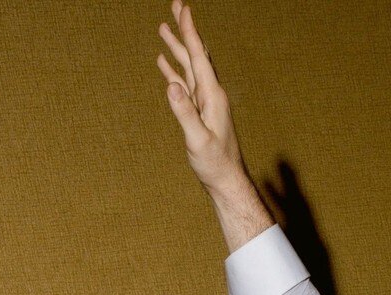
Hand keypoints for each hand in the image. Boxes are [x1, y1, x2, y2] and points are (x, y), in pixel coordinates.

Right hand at [157, 3, 271, 247]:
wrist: (226, 180)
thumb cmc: (214, 163)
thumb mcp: (198, 139)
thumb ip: (184, 113)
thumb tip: (171, 85)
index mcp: (212, 95)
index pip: (198, 56)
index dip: (189, 31)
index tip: (183, 9)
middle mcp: (210, 93)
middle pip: (195, 54)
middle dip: (185, 30)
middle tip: (176, 6)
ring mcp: (205, 102)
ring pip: (189, 66)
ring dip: (177, 47)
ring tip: (163, 28)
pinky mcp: (200, 111)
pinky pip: (185, 84)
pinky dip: (175, 71)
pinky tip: (165, 65)